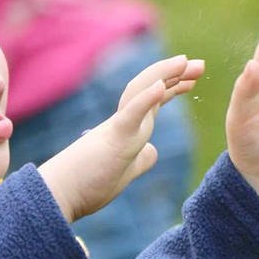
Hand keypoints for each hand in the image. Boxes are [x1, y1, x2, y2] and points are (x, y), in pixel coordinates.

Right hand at [38, 55, 203, 221]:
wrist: (59, 196)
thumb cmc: (86, 186)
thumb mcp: (124, 173)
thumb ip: (139, 159)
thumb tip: (152, 151)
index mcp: (127, 131)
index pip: (153, 102)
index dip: (173, 87)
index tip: (192, 78)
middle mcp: (123, 123)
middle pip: (151, 90)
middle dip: (175, 75)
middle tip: (199, 63)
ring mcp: (117, 129)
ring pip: (141, 92)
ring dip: (163, 75)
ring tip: (183, 62)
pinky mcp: (112, 140)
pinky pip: (131, 115)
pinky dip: (146, 98)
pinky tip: (161, 85)